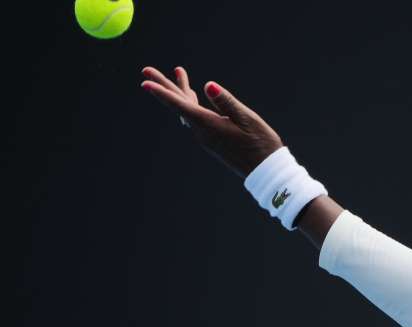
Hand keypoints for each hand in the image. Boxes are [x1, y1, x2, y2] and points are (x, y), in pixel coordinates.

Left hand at [140, 66, 283, 178]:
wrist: (266, 172)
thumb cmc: (261, 145)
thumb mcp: (248, 120)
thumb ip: (227, 102)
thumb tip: (208, 85)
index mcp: (209, 125)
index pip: (181, 105)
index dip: (162, 92)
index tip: (145, 82)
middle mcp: (202, 132)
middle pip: (179, 105)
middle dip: (164, 86)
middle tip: (146, 70)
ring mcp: (206, 137)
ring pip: (188, 110)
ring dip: (181, 90)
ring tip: (178, 72)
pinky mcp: (212, 139)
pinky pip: (196, 117)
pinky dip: (191, 102)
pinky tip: (192, 96)